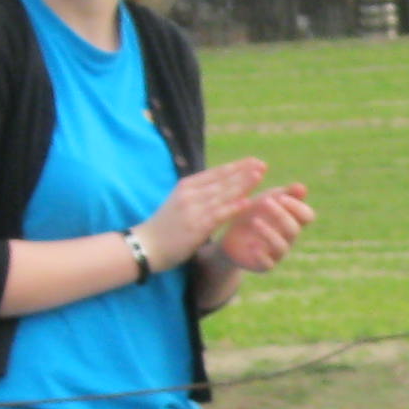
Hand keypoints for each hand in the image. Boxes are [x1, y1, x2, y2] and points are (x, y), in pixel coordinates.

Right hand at [142, 157, 292, 270]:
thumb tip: (217, 188)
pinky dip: (234, 207)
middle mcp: (190, 194)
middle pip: (221, 180)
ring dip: (243, 184)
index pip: (215, 173)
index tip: (254, 161)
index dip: (236, 166)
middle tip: (263, 164)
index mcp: (186, 187)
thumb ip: (197, 195)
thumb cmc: (164, 228)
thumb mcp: (179, 204)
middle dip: (243, 171)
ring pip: (222, 194)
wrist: (145, 246)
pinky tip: (248, 201)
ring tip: (260, 175)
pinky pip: (219, 215)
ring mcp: (193, 209)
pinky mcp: (196, 226)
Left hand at [207, 183, 314, 274]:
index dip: (297, 207)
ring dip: (269, 232)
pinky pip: (268, 263)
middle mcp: (288, 238)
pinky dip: (261, 254)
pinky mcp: (264, 265)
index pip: (307, 216)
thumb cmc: (252, 213)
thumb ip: (285, 193)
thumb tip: (302, 187)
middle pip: (294, 229)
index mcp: (292, 220)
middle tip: (265, 202)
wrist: (229, 235)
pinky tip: (251, 244)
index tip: (281, 197)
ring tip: (254, 221)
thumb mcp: (266, 198)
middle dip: (281, 215)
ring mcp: (277, 252)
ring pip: (281, 246)